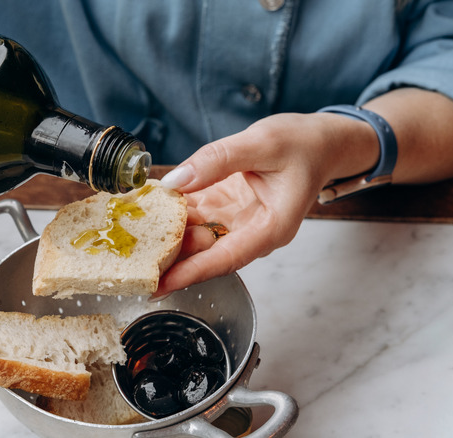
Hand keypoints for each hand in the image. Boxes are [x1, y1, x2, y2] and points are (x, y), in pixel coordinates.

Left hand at [152, 112, 378, 298]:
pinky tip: (148, 208)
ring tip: (130, 238)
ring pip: (195, 236)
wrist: (322, 141)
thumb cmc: (305, 145)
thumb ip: (218, 160)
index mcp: (270, 228)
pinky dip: (172, 212)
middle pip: (204, 253)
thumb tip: (177, 180)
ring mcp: (237, 221)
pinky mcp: (226, 207)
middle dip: (168, 258)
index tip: (159, 285)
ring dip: (165, 235)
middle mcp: (252, 232)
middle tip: (131, 262)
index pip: (224, 258)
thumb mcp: (263, 143)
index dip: (189, 273)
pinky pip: (195, 216)